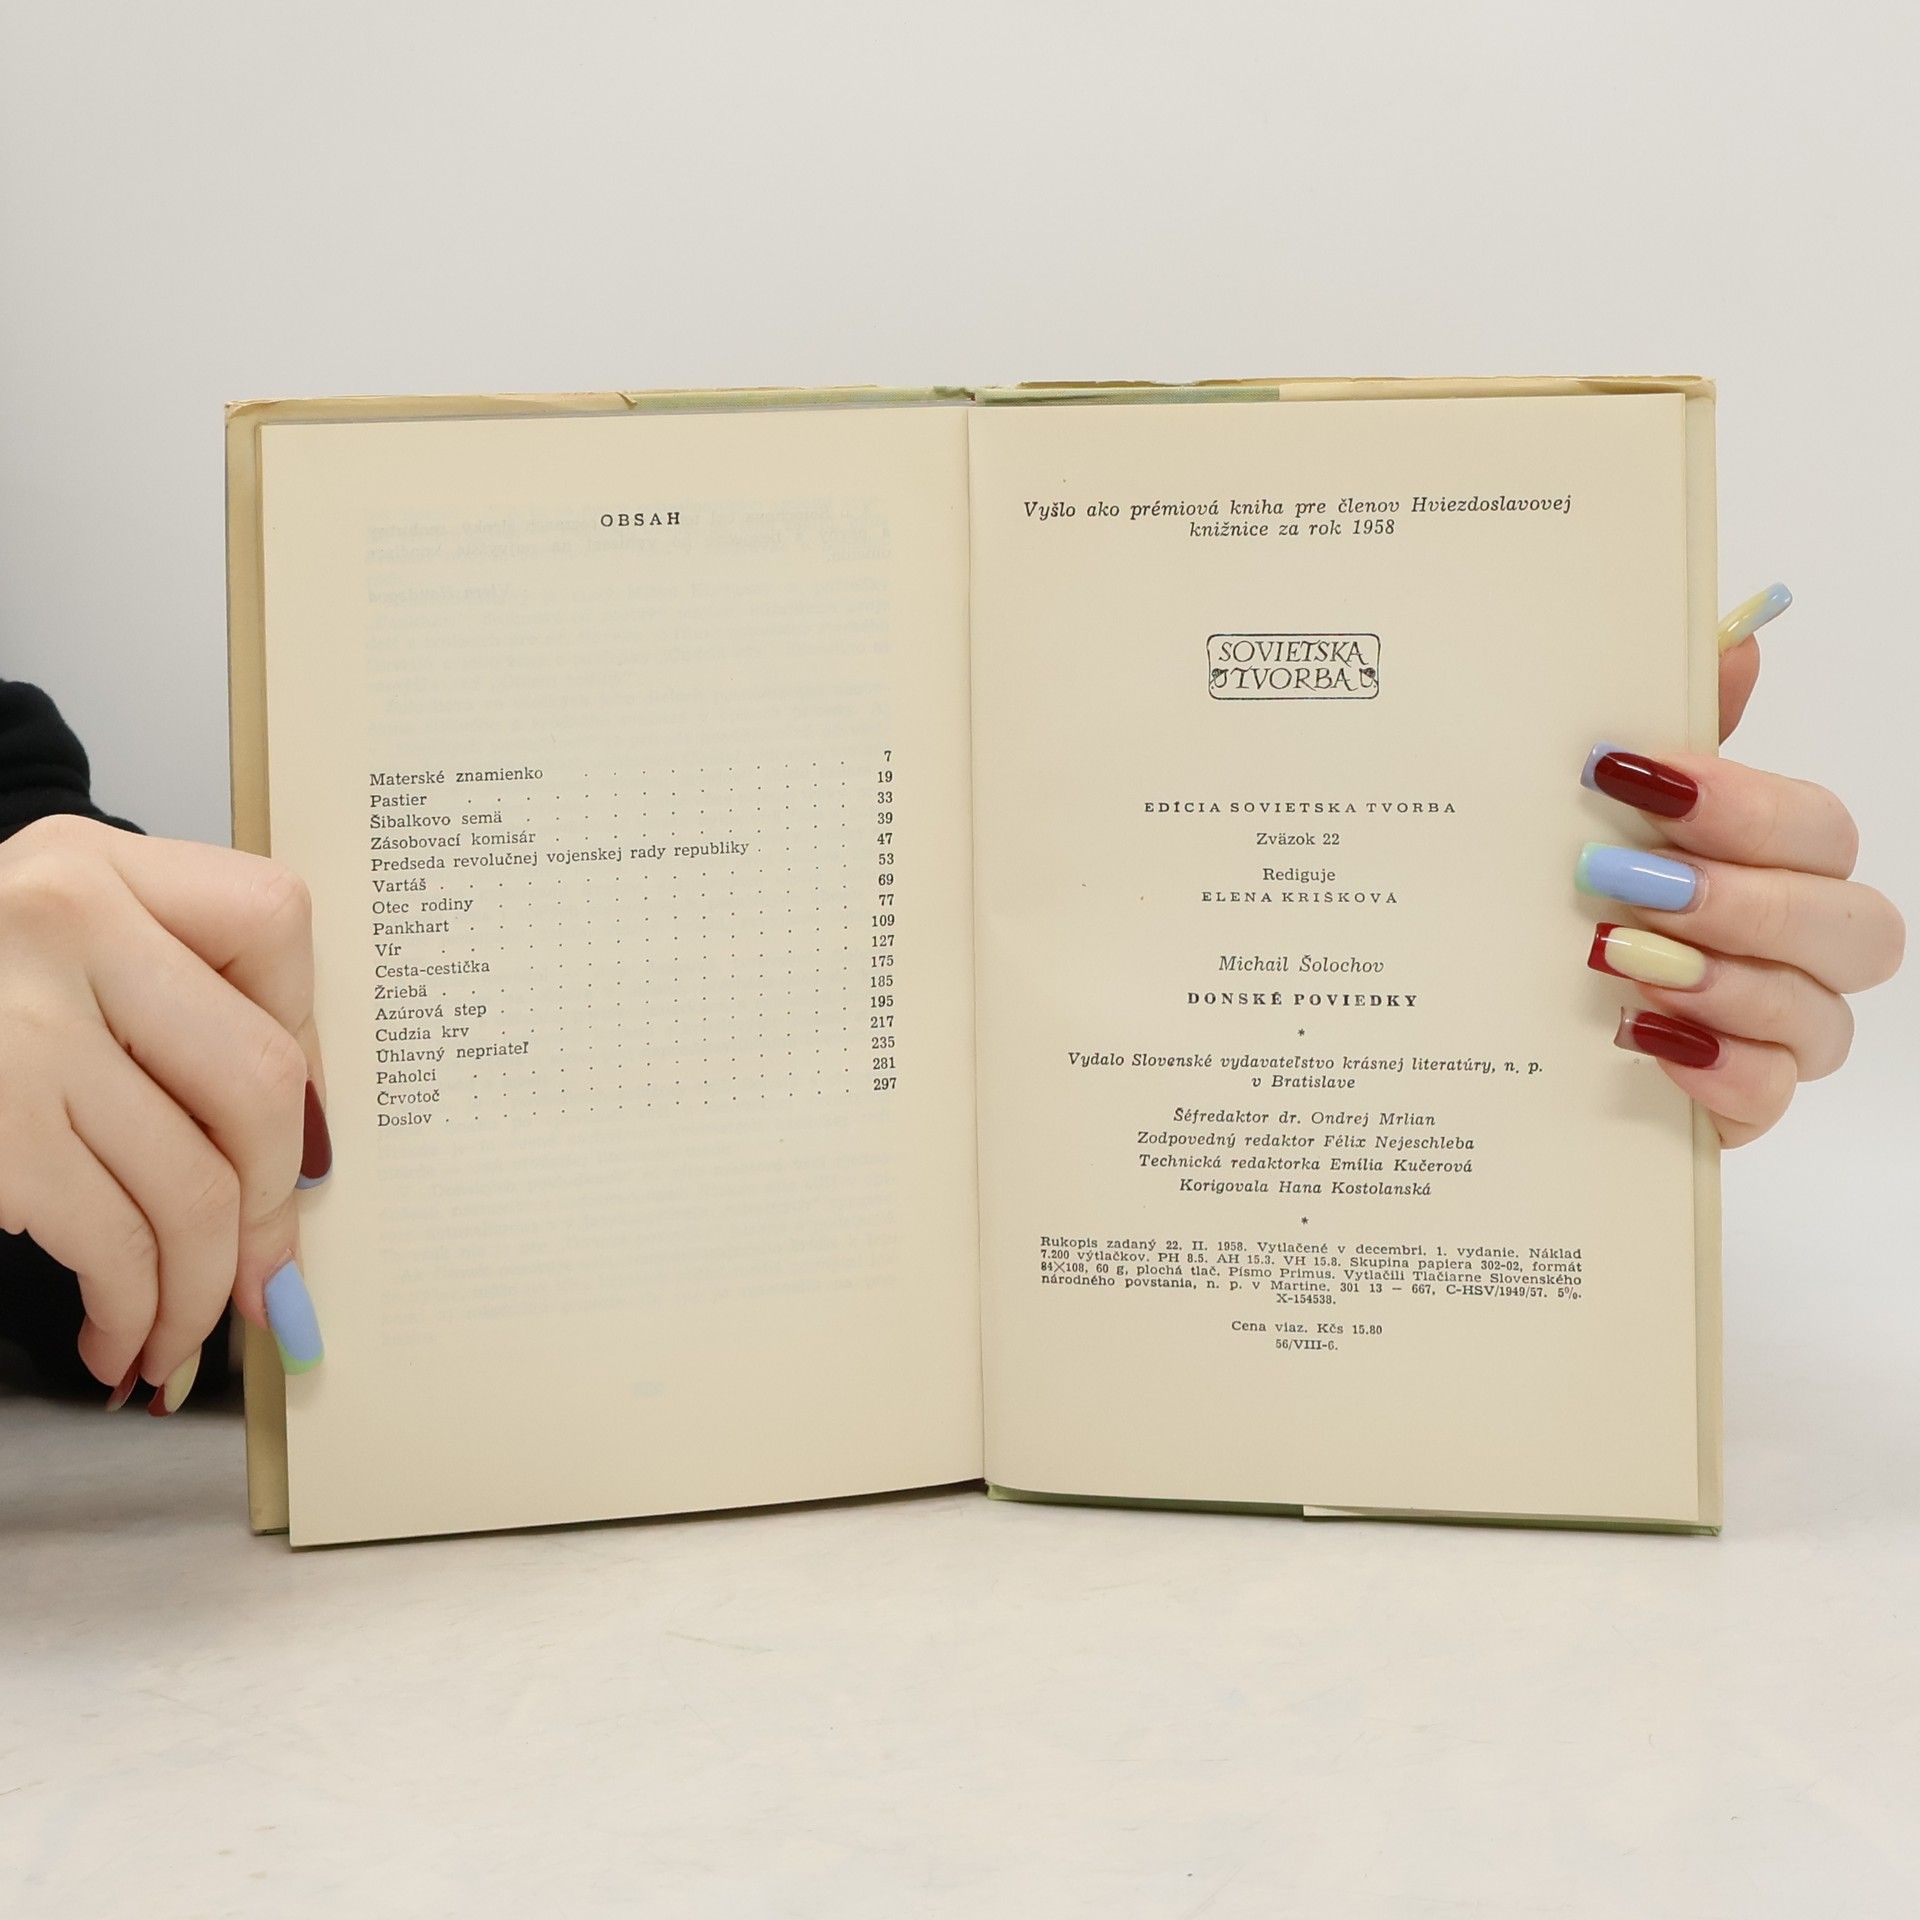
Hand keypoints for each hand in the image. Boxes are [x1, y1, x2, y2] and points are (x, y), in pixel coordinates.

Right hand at [0, 815, 327, 1409]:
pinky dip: (134, 1311)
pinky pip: (113, 1239)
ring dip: (202, 1290)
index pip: (272, 926)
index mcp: (94, 863)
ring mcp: (18, 1027)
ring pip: (194, 1185)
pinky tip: (121, 1336)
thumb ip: (170, 1014)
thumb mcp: (48, 957)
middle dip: (273, 1206)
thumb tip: (306, 1172)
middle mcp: (60, 921)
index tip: (297, 1133)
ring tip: (182, 1333)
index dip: (304, 1044)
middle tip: (259, 1273)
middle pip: (257, 1079)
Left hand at [1577, 585, 1904, 1144]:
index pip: (1816, 830)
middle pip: (1854, 926)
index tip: (1634, 781)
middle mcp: (1801, 949)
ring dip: (1723, 983)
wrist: (1500, 1007)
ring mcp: (1778, 1032)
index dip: (1742, 807)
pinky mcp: (1740, 1105)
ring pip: (1823, 1019)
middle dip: (1742, 902)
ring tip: (1617, 961)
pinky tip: (1642, 1038)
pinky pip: (1772, 1101)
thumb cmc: (1577, 888)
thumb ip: (1680, 731)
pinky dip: (1716, 1070)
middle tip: (1629, 884)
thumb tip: (1737, 629)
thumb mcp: (1605, 805)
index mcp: (1778, 864)